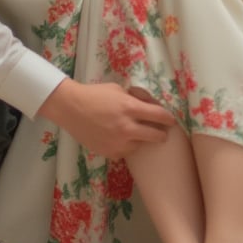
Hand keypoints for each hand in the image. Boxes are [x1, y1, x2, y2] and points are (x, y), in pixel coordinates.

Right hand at [38, 78, 174, 158]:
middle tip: (162, 133)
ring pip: (140, 146)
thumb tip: (150, 105)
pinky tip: (119, 138)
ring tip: (133, 133)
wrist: (70, 108)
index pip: (159, 116)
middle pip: (156, 136)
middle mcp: (126, 127)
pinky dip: (125, 146)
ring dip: (140, 140)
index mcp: (130, 108)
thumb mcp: (118, 90)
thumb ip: (134, 99)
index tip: (171, 121)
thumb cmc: (95, 94)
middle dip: (161, 134)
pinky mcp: (109, 152)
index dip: (168, 119)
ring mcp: (117, 142)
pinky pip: (125, 152)